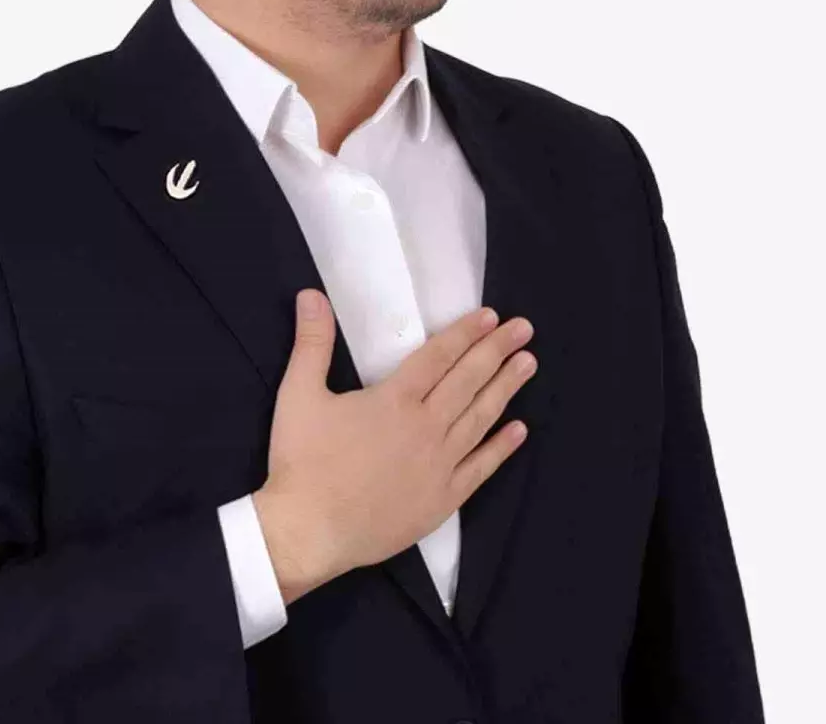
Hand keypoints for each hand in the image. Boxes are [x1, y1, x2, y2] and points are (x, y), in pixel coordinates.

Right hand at [253, 289, 535, 599]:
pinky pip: (480, 468)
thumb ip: (311, 342)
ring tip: (528, 364)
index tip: (491, 316)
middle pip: (468, 380)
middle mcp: (425, 427)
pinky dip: (501, 448)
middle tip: (523, 329)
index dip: (465, 333)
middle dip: (497, 351)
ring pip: (480, 418)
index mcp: (394, 400)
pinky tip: (519, 430)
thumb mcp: (298, 393)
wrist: (308, 532)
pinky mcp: (442, 499)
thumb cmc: (302, 461)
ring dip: (505, 388)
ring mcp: (439, 465)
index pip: (438, 357)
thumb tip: (311, 294)